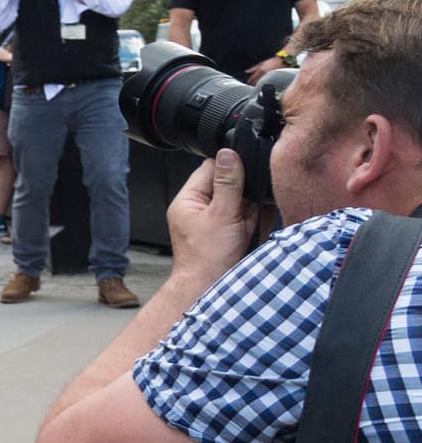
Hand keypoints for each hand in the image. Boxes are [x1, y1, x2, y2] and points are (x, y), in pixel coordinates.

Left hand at [167, 149, 258, 289]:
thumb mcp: (222, 214)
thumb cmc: (207, 257)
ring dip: (250, 209)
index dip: (230, 165)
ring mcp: (214, 220)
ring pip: (240, 201)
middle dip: (244, 192)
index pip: (209, 168)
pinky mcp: (228, 232)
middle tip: (246, 206)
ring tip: (245, 225)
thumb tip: (228, 154)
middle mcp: (199, 207)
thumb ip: (228, 183)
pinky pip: (245, 218)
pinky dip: (254, 222)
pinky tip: (252, 230)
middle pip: (228, 184)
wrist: (209, 287)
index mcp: (189, 199)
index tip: (248, 167)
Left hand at [244, 55, 286, 84]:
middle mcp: (264, 74)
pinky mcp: (273, 79)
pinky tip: (263, 86)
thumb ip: (253, 68)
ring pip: (261, 84)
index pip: (253, 77)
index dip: (249, 81)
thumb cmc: (272, 61)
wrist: (282, 62)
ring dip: (258, 86)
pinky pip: (267, 83)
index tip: (247, 83)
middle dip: (252, 84)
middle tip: (250, 86)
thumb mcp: (261, 63)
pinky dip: (264, 85)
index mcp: (261, 70)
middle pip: (256, 82)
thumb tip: (246, 71)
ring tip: (255, 87)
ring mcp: (269, 77)